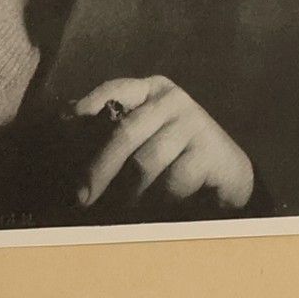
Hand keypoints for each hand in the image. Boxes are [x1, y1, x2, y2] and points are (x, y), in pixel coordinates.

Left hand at [73, 77, 254, 211]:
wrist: (228, 174)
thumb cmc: (176, 158)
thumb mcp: (147, 138)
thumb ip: (117, 135)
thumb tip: (70, 145)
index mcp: (152, 91)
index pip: (118, 88)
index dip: (92, 101)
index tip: (71, 118)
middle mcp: (172, 100)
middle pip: (126, 132)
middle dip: (100, 168)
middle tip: (84, 197)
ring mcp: (193, 122)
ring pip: (146, 162)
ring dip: (131, 192)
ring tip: (126, 208)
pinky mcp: (209, 149)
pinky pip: (171, 182)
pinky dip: (160, 200)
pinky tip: (162, 206)